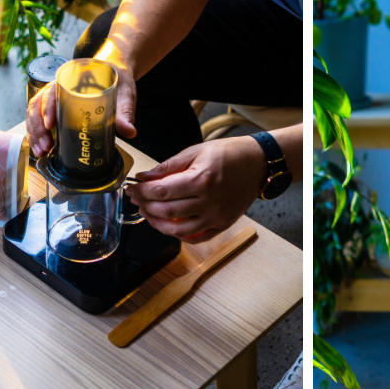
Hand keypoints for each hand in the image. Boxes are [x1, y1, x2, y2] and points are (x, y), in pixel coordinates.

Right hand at [26, 58, 137, 158]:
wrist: (113, 73)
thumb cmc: (116, 81)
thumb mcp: (124, 93)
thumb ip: (125, 111)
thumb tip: (130, 132)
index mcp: (71, 79)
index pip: (52, 91)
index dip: (48, 108)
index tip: (50, 125)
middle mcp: (57, 87)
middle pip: (38, 105)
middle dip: (37, 127)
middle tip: (45, 147)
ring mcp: (53, 98)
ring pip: (34, 114)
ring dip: (34, 133)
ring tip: (40, 151)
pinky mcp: (55, 109)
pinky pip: (38, 120)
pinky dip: (35, 134)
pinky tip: (39, 149)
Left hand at [126, 136, 264, 242]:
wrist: (257, 164)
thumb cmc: (228, 154)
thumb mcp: (195, 151)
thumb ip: (168, 167)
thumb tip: (145, 177)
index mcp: (201, 179)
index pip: (161, 191)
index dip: (141, 191)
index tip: (132, 188)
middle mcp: (209, 202)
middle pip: (166, 211)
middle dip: (145, 205)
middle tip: (135, 198)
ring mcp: (216, 216)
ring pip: (177, 230)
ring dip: (156, 223)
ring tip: (147, 212)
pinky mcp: (222, 224)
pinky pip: (195, 237)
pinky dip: (178, 235)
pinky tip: (167, 225)